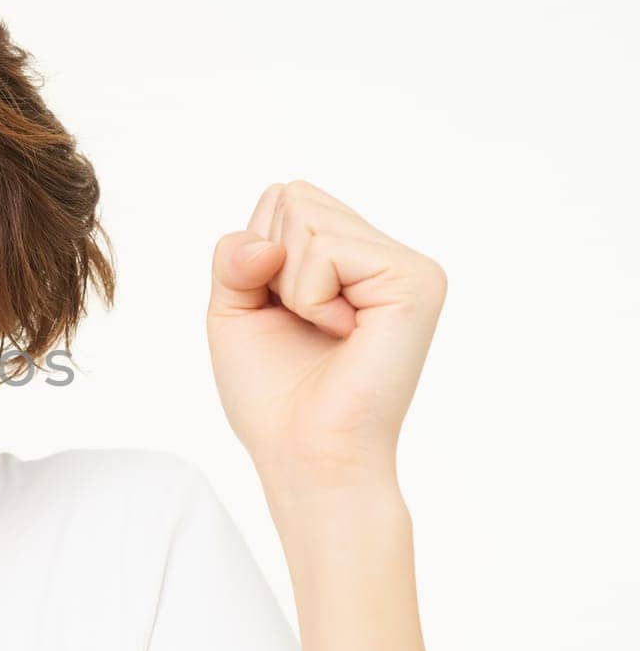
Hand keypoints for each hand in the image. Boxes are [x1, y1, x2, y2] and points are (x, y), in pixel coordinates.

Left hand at [207, 179, 447, 488]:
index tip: (277, 311)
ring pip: (305, 215)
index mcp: (351, 256)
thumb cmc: (274, 395)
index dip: (256, 253)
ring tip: (323, 330)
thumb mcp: (233, 308)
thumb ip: (235, 254)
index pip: (283, 197)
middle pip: (292, 196)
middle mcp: (384, 253)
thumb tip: (269, 243)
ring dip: (289, 284)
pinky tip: (341, 333)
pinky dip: (309, 296)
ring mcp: (407, 264)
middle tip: (301, 323)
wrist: (305, 455)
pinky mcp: (416, 281)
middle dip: (269, 264)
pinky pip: (327, 248)